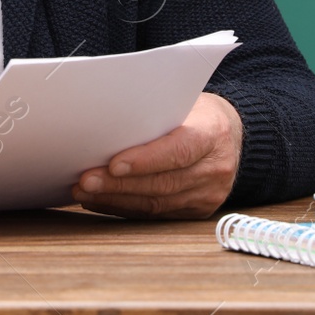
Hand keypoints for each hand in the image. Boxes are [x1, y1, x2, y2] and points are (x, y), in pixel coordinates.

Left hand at [70, 92, 242, 218]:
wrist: (230, 134)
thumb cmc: (195, 112)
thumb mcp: (182, 101)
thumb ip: (154, 112)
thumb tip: (104, 120)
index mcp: (213, 133)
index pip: (179, 150)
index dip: (145, 160)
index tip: (113, 164)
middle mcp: (216, 168)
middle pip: (163, 182)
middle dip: (119, 184)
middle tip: (85, 180)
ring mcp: (209, 194)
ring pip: (157, 203)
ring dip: (116, 199)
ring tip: (85, 191)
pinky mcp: (198, 210)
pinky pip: (157, 214)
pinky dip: (126, 208)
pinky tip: (102, 200)